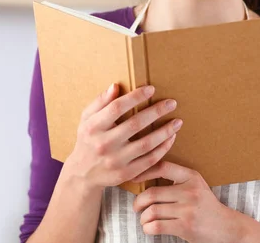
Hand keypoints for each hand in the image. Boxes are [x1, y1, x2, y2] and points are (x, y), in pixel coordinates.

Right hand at [65, 84, 182, 190]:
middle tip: (172, 103)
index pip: (116, 107)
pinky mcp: (126, 174)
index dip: (135, 96)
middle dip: (156, 111)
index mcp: (93, 127)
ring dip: (165, 131)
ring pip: (146, 144)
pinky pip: (149, 160)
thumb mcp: (87, 118)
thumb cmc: (88, 139)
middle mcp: (103, 144)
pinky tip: (171, 137)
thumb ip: (100, 102)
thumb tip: (115, 86)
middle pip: (135, 124)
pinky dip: (163, 148)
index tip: (151, 89)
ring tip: (178, 121)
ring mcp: (115, 161)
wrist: (82, 173)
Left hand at [132, 161, 245, 242]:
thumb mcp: (195, 185)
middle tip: (137, 207)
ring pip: (152, 211)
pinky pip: (156, 226)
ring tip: (145, 219)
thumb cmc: (205, 206)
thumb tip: (142, 176)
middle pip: (152, 193)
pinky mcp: (186, 227)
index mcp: (191, 176)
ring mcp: (188, 209)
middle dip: (138, 202)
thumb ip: (176, 180)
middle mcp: (190, 191)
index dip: (144, 171)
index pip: (162, 167)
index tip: (133, 178)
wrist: (227, 227)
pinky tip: (150, 228)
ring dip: (143, 218)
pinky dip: (148, 228)